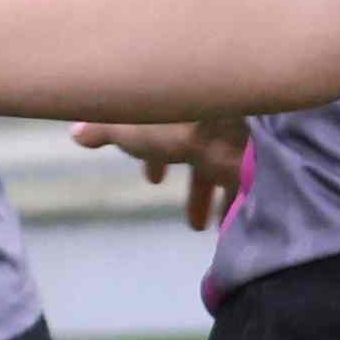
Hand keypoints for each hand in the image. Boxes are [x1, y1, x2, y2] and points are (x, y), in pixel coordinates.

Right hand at [71, 110, 248, 227]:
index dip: (155, 158)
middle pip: (200, 157)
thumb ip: (103, 129)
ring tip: (212, 232)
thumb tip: (76, 133)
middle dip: (195, 189)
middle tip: (193, 223)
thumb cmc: (173, 119)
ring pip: (227, 174)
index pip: (164, 132)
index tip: (154, 182)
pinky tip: (235, 232)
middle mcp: (212, 120)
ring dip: (217, 204)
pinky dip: (241, 209)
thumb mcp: (125, 123)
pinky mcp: (262, 162)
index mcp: (177, 107)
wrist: (234, 123)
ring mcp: (240, 140)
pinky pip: (252, 189)